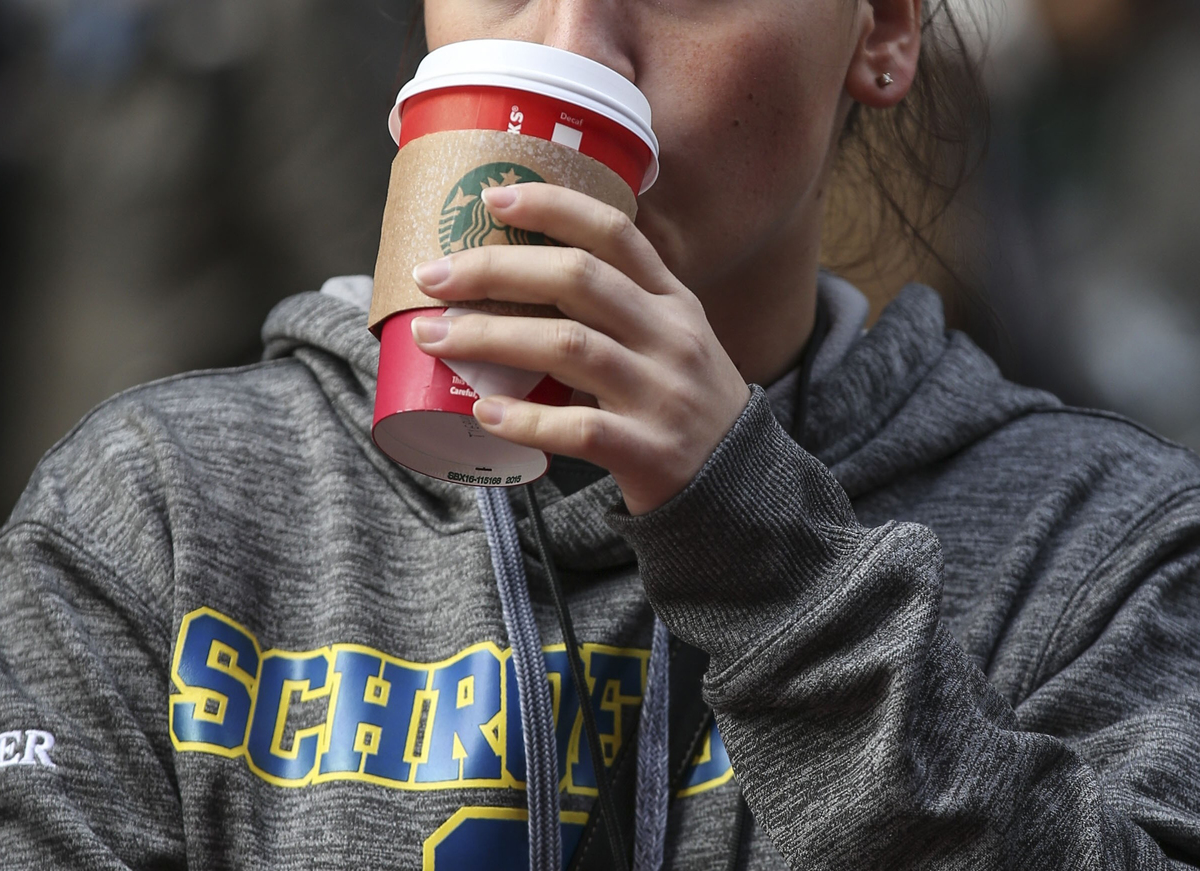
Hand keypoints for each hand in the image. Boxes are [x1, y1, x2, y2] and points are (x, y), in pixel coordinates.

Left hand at [409, 182, 750, 515]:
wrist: (737, 484)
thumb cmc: (679, 403)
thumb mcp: (668, 339)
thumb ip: (614, 308)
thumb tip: (511, 277)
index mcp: (671, 300)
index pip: (614, 233)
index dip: (553, 206)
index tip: (494, 197)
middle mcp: (670, 337)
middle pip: (578, 280)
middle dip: (495, 270)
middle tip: (432, 277)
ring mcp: (661, 394)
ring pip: (570, 347)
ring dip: (491, 337)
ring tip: (434, 337)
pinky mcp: (649, 450)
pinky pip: (579, 429)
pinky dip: (525, 420)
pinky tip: (484, 413)